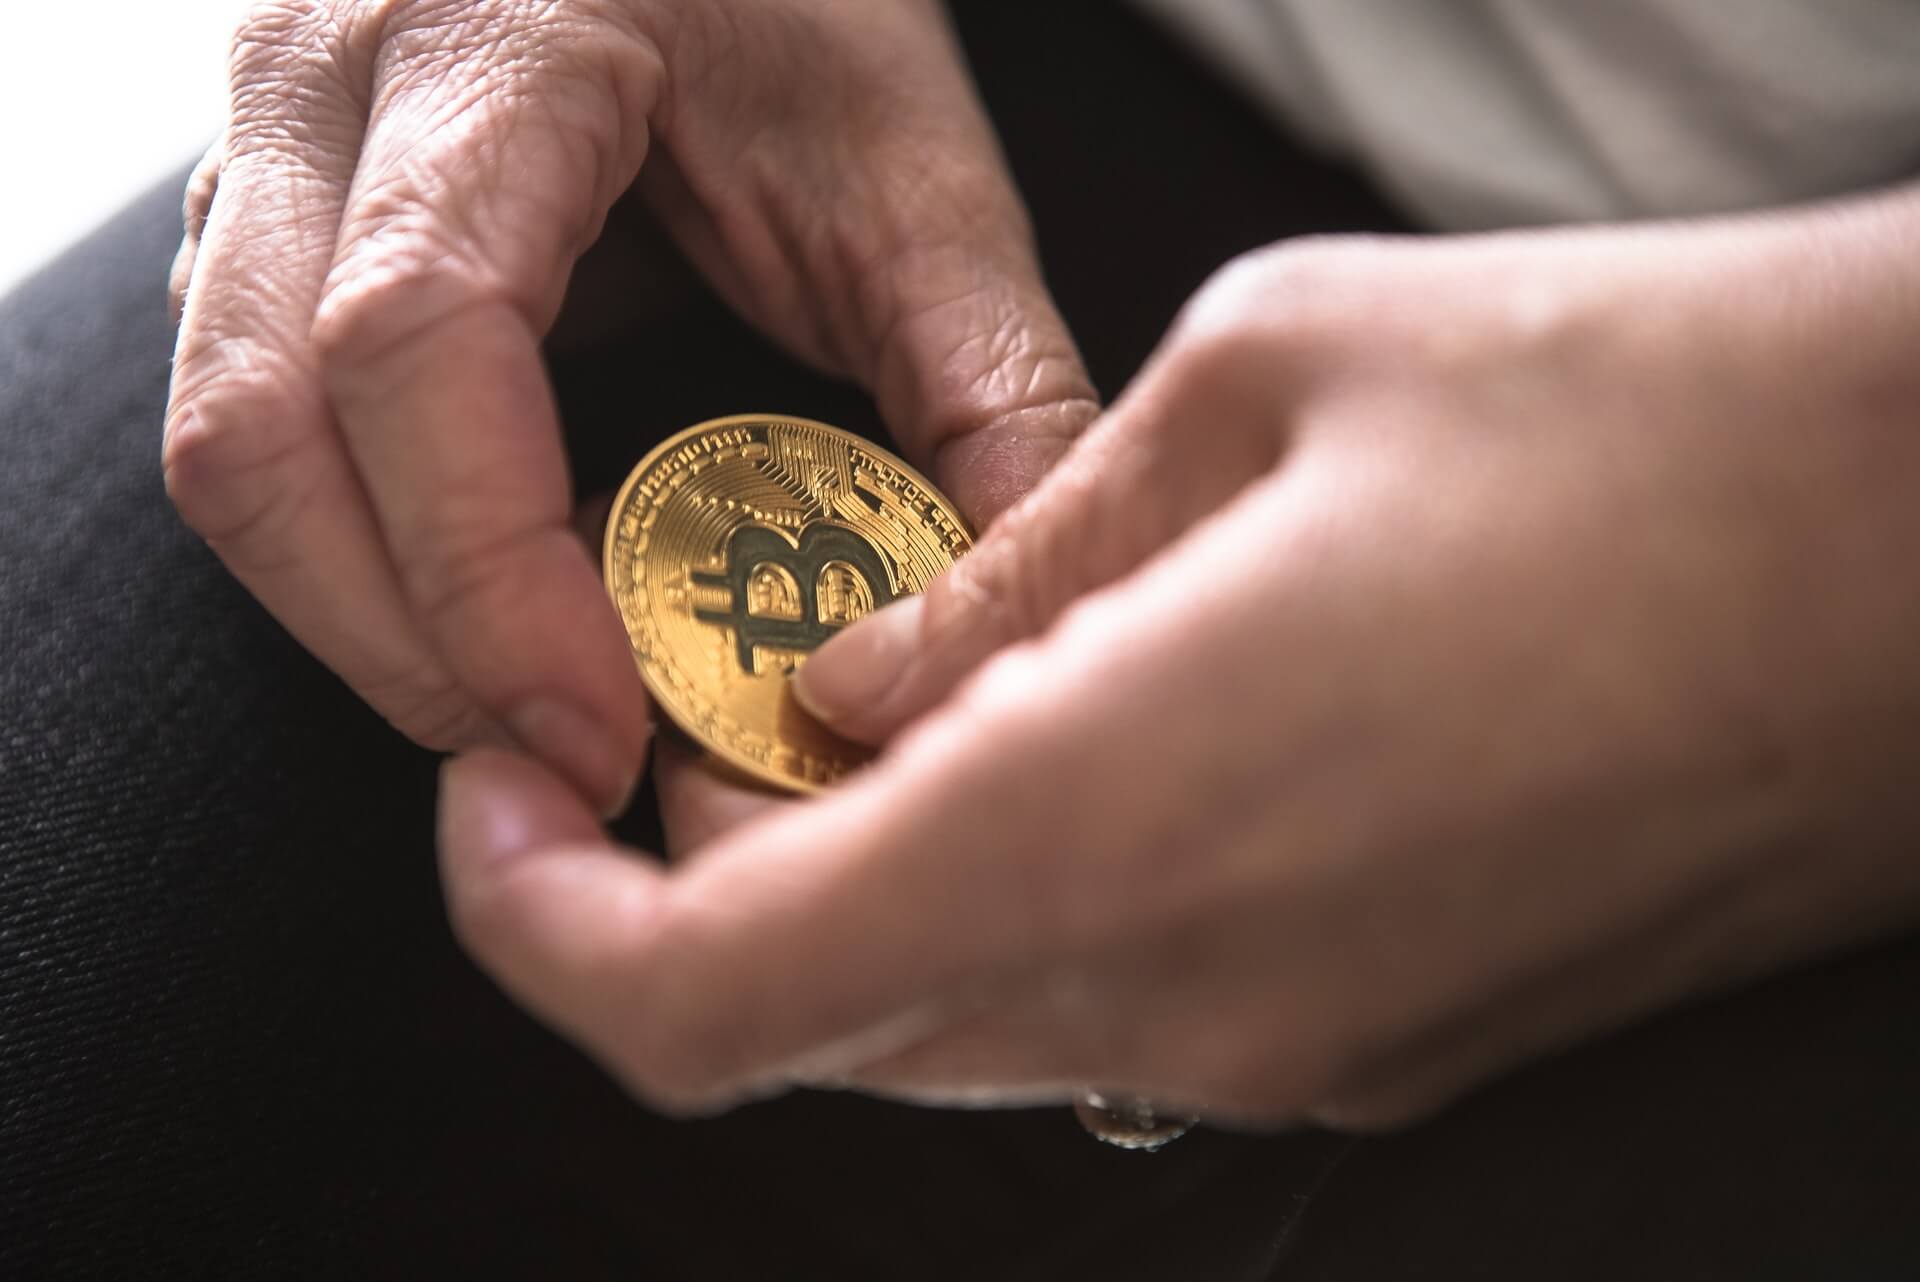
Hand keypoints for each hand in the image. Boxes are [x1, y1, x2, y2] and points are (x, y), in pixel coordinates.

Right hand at [165, 0, 1095, 813]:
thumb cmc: (808, 6)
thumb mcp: (916, 183)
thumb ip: (988, 394)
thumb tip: (999, 625)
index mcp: (492, 36)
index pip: (416, 340)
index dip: (490, 576)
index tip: (599, 731)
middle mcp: (321, 74)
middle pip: (260, 429)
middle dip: (409, 644)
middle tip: (561, 764)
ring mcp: (261, 144)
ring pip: (220, 445)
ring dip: (363, 616)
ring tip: (524, 705)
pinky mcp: (262, 214)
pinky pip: (245, 417)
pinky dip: (351, 547)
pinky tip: (482, 597)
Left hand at [436, 188, 1919, 1124]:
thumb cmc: (1633, 414)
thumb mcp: (1251, 383)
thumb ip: (1006, 572)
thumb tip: (848, 683)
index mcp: (1112, 821)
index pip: (701, 1004)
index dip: (537, 922)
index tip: (501, 795)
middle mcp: (1189, 994)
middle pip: (811, 1019)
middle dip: (700, 872)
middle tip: (719, 683)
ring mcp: (1294, 1044)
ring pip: (953, 1023)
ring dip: (856, 884)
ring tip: (892, 688)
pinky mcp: (1380, 1037)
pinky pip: (1108, 1008)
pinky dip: (1009, 898)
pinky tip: (1073, 735)